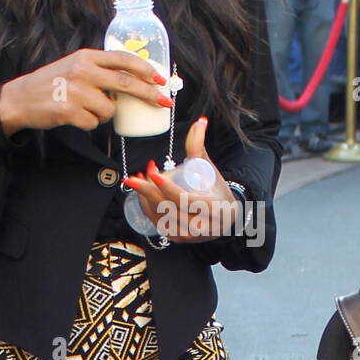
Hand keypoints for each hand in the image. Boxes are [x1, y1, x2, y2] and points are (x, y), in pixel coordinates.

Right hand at [0, 48, 170, 135]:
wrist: (20, 99)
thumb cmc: (51, 83)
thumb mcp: (74, 66)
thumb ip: (99, 68)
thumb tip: (133, 78)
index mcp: (86, 56)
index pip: (124, 59)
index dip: (146, 70)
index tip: (160, 79)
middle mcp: (83, 71)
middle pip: (127, 84)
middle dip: (149, 94)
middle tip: (163, 103)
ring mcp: (76, 91)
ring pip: (110, 109)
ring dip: (104, 114)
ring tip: (85, 108)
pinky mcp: (69, 111)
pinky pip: (94, 123)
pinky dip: (89, 124)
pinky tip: (74, 116)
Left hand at [122, 116, 238, 242]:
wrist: (225, 218)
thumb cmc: (216, 188)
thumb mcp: (209, 167)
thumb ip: (200, 146)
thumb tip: (201, 120)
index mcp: (214, 209)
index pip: (187, 200)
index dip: (169, 188)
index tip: (153, 173)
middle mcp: (201, 227)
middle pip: (170, 208)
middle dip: (149, 192)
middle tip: (133, 176)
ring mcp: (189, 235)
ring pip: (161, 216)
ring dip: (145, 198)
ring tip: (137, 179)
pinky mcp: (178, 239)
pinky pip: (157, 223)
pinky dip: (146, 208)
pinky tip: (140, 194)